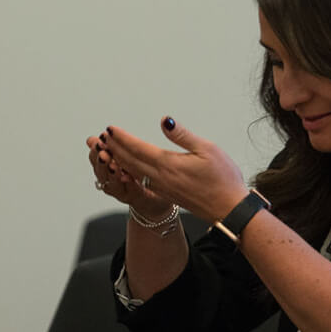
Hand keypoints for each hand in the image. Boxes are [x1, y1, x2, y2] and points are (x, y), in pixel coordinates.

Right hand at [86, 135, 168, 218]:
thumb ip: (107, 147)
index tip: (98, 141)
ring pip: (112, 183)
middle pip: (100, 172)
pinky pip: (129, 191)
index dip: (95, 151)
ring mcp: (120, 191)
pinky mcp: (132, 197)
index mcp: (104, 167)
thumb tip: (90, 139)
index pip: (94, 158)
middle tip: (103, 153)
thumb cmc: (134, 173)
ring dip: (112, 174)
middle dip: (101, 162)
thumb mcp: (120, 157)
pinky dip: (128, 184)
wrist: (149, 196)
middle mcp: (109, 181)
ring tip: (113, 166)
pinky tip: (129, 178)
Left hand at [99, 118, 247, 223]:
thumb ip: (182, 135)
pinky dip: (129, 171)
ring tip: (108, 150)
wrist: (229, 210)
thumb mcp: (207, 150)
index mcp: (168, 165)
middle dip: (114, 148)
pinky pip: (141, 180)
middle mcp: (160, 178)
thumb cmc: (222, 179)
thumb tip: (164, 121)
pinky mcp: (166, 194)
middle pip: (130, 161)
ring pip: (133, 172)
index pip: (137, 149)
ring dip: (119, 160)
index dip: (122, 138)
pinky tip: (127, 167)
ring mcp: (162, 187)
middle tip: (102, 137)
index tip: (110, 128)